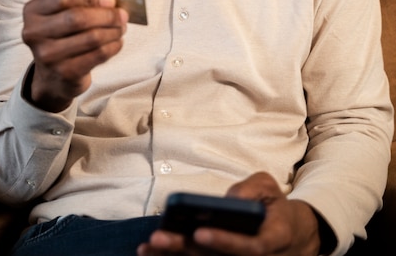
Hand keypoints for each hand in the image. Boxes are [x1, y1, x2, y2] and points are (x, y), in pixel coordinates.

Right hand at [22, 0, 127, 111]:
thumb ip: (80, 4)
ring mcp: (48, 55)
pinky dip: (113, 46)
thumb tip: (110, 1)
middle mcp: (35, 33)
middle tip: (122, 15)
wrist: (52, 76)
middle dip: (106, 15)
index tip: (110, 0)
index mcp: (33, 12)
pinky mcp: (65, 72)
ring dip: (113, 31)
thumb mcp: (60, 16)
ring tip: (121, 28)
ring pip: (91, 37)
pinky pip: (98, 55)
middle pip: (77, 18)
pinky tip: (117, 42)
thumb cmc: (61, 37)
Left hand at [137, 172, 322, 255]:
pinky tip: (153, 253)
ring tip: (147, 247)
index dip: (224, 242)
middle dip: (186, 251)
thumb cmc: (273, 205)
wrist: (288, 233)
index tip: (199, 232)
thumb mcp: (268, 187)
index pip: (249, 247)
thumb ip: (250, 188)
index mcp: (272, 239)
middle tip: (159, 239)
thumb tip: (227, 199)